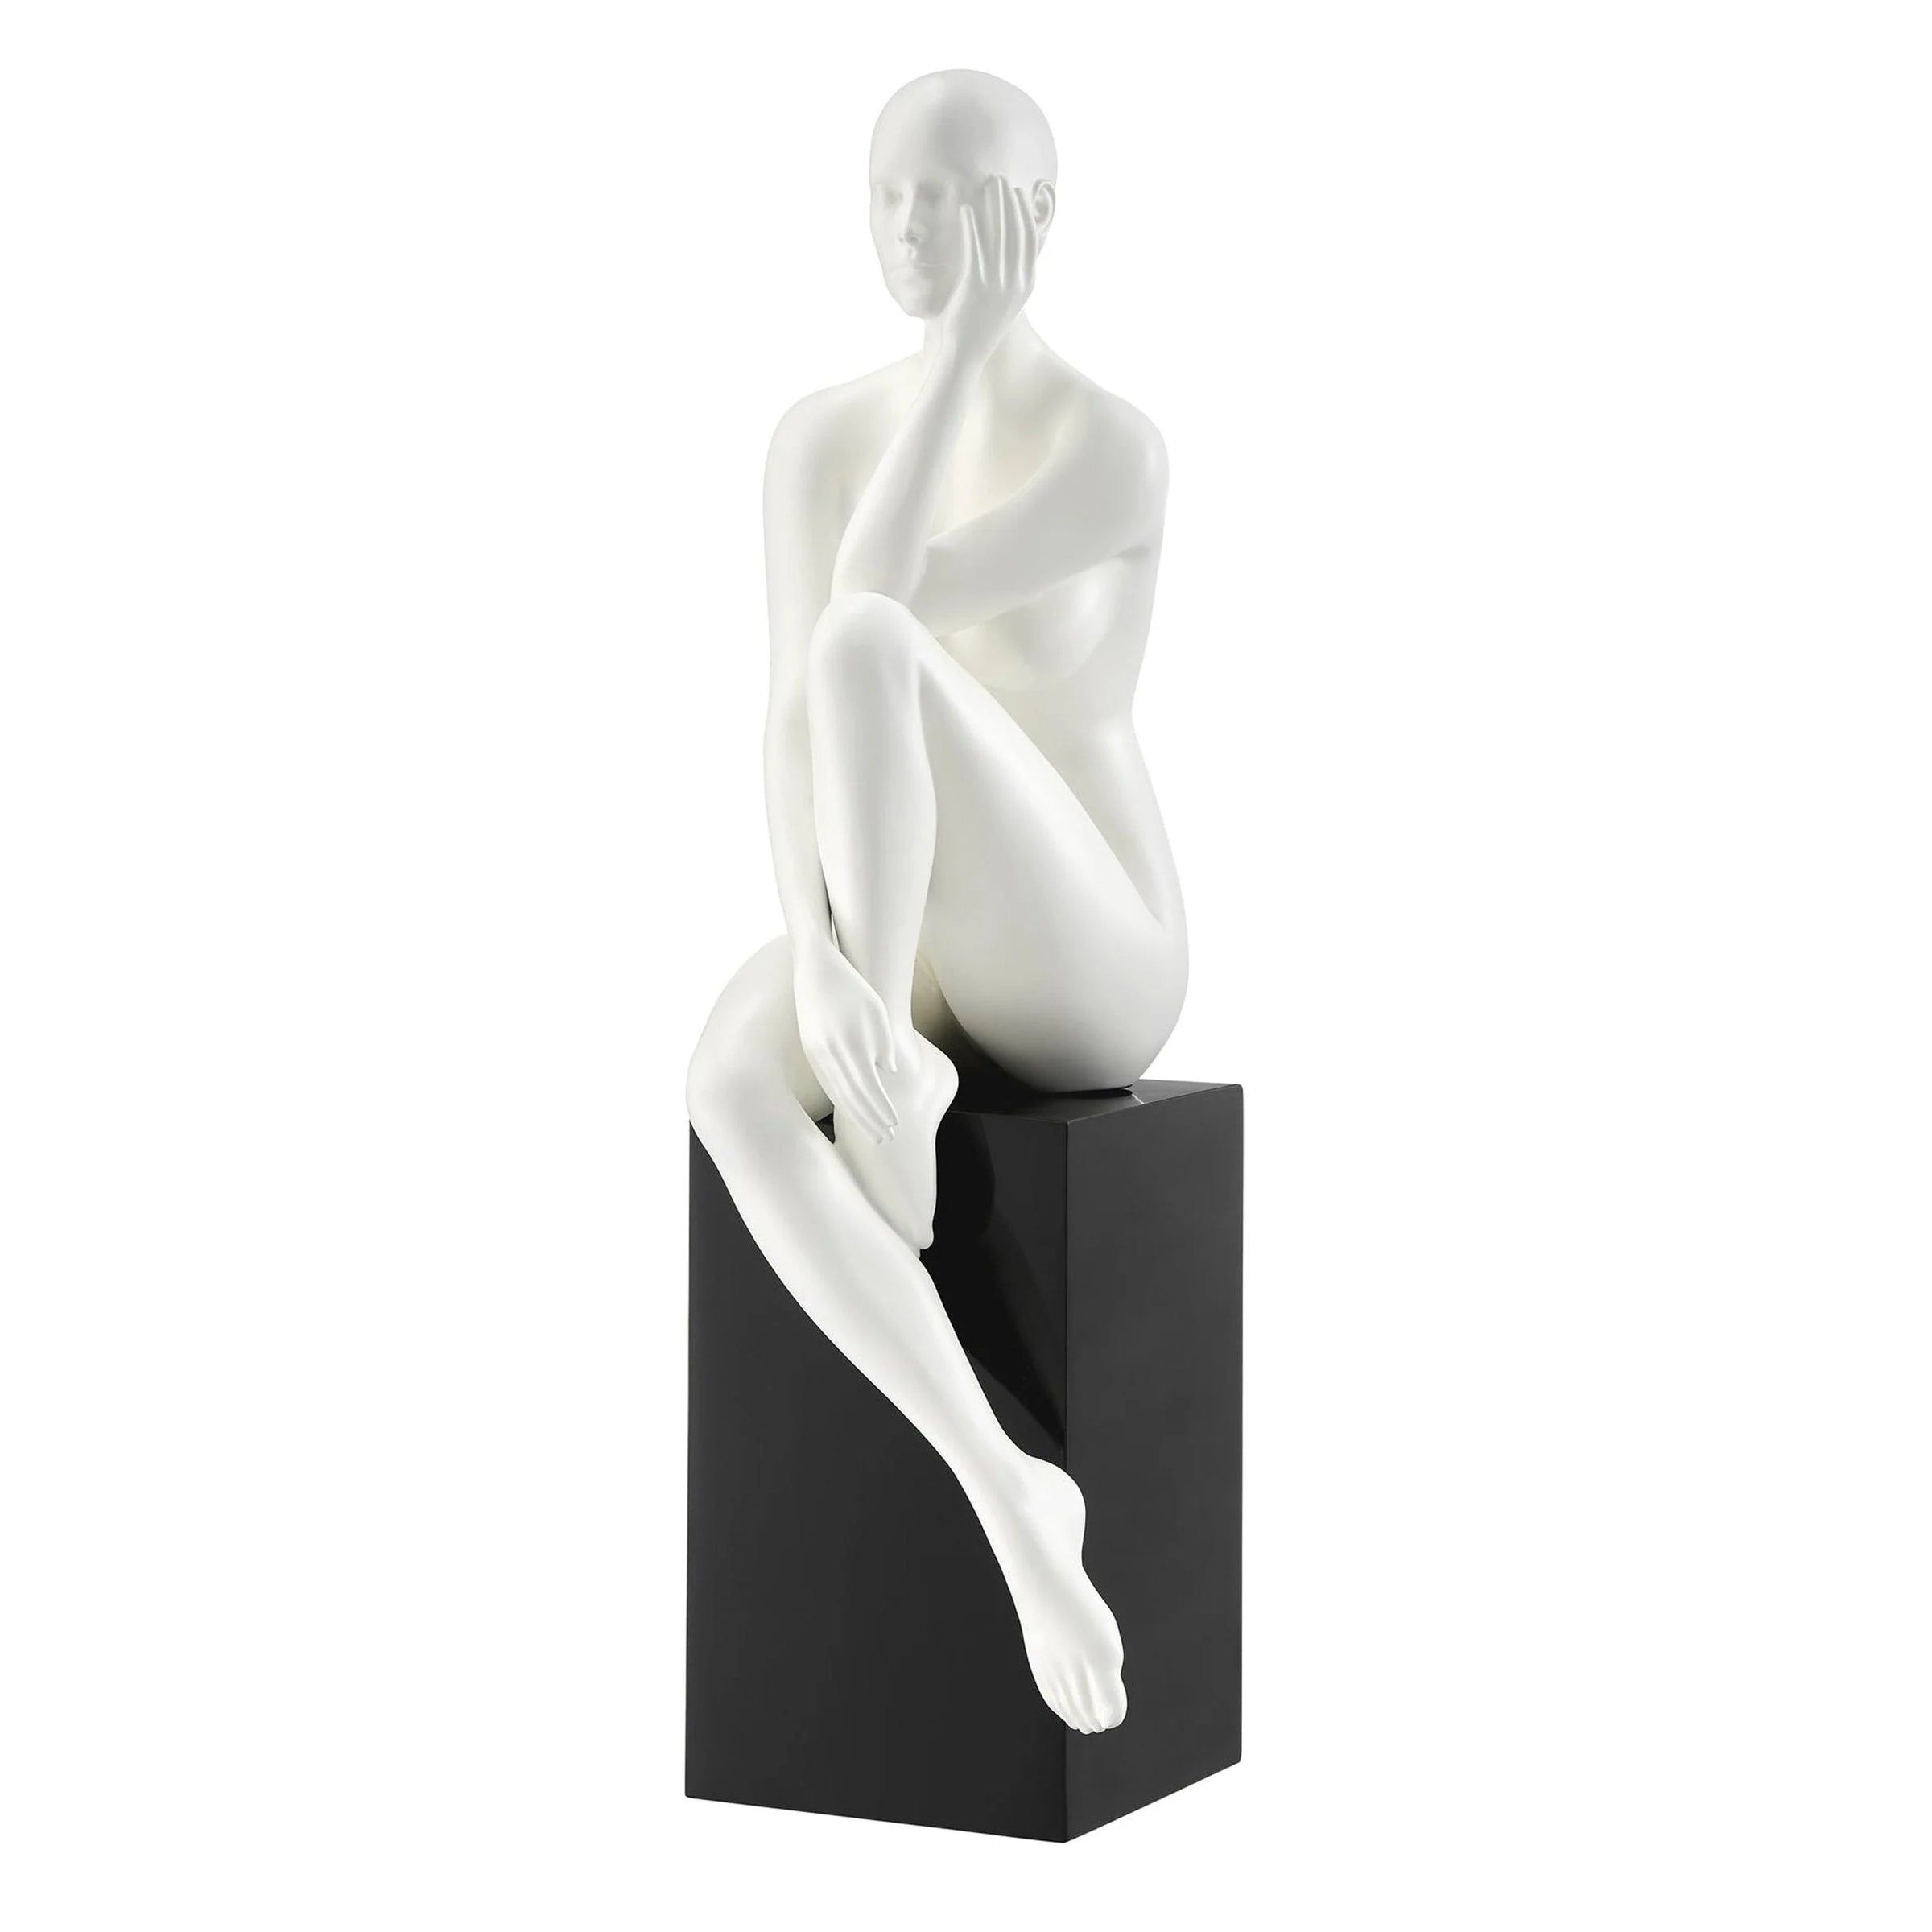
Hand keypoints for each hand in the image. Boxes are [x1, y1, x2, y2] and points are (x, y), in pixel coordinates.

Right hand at [792, 935, 897, 1141]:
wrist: (815, 970)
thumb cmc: (854, 988)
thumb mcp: (877, 1012)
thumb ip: (884, 1044)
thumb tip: (887, 1073)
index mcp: (851, 1045)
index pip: (869, 1089)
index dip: (881, 1110)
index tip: (895, 1126)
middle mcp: (831, 1054)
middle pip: (852, 1098)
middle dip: (869, 1121)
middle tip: (885, 1141)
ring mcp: (817, 1054)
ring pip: (837, 1092)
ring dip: (855, 1114)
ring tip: (871, 1130)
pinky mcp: (810, 1050)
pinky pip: (827, 1082)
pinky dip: (840, 1099)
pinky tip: (851, 1108)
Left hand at [940, 175, 1037, 364]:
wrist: (966, 353)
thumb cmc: (979, 327)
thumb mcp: (1002, 300)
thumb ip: (1007, 276)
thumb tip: (1005, 253)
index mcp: (1026, 285)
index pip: (1029, 240)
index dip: (1024, 213)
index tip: (1017, 193)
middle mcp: (1015, 283)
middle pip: (1015, 231)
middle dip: (1009, 202)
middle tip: (1001, 179)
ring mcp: (997, 284)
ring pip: (997, 235)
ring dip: (992, 206)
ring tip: (986, 184)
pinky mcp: (975, 286)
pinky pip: (974, 248)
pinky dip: (971, 225)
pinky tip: (966, 208)